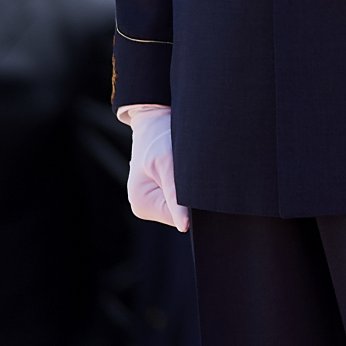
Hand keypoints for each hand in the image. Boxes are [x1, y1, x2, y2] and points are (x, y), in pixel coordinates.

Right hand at [122, 104, 188, 230]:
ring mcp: (156, 199)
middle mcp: (147, 206)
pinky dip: (191, 185)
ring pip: (185, 204)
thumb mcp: (167, 164)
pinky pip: (184, 195)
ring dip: (192, 189)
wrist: (156, 119)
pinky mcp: (165, 191)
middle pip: (181, 212)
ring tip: (191, 169)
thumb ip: (175, 195)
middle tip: (197, 173)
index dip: (193, 205)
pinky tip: (191, 172)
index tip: (203, 188)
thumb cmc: (158, 138)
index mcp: (142, 204)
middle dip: (193, 197)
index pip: (177, 217)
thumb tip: (183, 227)